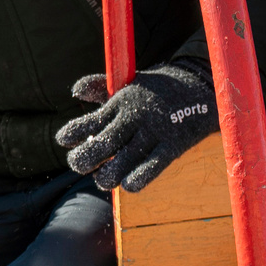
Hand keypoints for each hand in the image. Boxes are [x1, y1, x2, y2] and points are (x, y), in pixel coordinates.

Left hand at [55, 61, 217, 191]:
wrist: (200, 86)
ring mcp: (154, 132)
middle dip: (83, 160)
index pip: (89, 121)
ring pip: (123, 161)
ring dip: (106, 176)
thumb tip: (75, 91)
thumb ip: (99, 87)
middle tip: (80, 165)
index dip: (72, 133)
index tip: (65, 140)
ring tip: (103, 178)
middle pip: (102, 144)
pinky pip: (152, 167)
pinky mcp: (172, 145)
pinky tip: (128, 183)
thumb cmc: (156, 90)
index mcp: (120, 102)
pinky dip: (136, 179)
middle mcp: (134, 117)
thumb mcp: (128, 82)